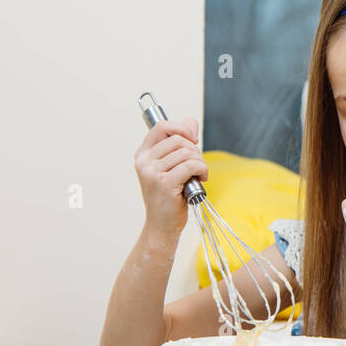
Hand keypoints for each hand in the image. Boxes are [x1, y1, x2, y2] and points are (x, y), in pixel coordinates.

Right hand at [134, 116, 204, 239]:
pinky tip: (201, 179)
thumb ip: (180, 142)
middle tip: (197, 166)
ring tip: (199, 175)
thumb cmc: (168, 195)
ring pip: (187, 153)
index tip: (193, 139)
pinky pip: (191, 166)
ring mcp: (152, 173)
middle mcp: (144, 162)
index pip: (161, 126)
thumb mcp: (172, 166)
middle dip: (195, 151)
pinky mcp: (165, 184)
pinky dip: (202, 170)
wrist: (162, 224)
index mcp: (143, 154)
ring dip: (200, 162)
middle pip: (179, 140)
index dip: (181, 128)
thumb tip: (190, 121)